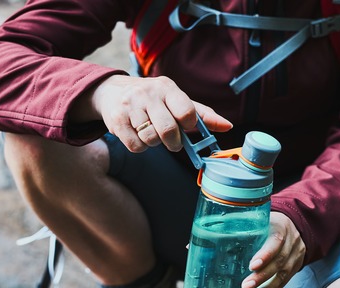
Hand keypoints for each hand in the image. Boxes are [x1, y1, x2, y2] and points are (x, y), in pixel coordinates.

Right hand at [80, 75, 232, 152]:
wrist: (113, 91)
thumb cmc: (152, 99)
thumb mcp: (176, 100)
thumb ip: (201, 114)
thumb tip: (227, 126)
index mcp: (167, 87)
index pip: (186, 112)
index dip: (189, 126)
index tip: (185, 127)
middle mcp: (148, 94)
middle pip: (169, 130)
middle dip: (174, 142)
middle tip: (172, 142)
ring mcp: (130, 106)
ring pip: (151, 139)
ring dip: (155, 143)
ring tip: (152, 133)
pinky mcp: (117, 120)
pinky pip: (135, 146)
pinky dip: (140, 147)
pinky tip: (138, 135)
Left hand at [241, 212, 306, 287]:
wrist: (296, 226)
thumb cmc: (268, 223)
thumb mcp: (259, 219)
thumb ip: (239, 227)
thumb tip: (201, 242)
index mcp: (281, 228)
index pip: (275, 242)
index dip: (265, 255)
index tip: (251, 266)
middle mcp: (291, 244)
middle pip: (279, 263)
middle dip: (262, 277)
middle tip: (245, 287)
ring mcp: (295, 259)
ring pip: (282, 277)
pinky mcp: (294, 270)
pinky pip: (283, 285)